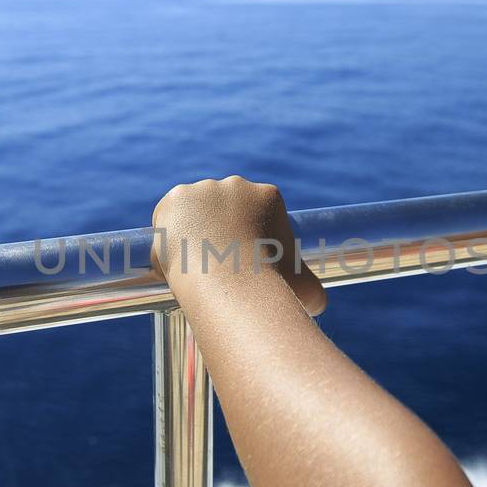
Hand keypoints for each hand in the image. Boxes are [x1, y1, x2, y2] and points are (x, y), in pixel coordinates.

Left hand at [152, 176, 327, 314]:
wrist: (232, 282)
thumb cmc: (273, 286)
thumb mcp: (306, 287)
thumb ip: (312, 289)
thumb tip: (318, 301)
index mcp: (269, 195)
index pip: (252, 211)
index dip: (245, 236)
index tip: (240, 258)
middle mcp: (236, 184)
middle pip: (222, 207)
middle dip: (218, 231)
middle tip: (216, 264)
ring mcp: (204, 188)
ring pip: (194, 211)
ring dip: (193, 231)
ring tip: (194, 264)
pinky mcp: (176, 198)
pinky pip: (168, 218)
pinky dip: (168, 236)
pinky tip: (174, 256)